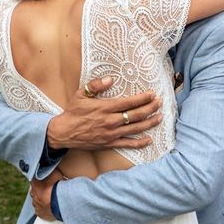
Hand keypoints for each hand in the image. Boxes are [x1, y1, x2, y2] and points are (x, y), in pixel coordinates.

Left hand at [30, 170, 63, 220]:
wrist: (61, 202)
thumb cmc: (58, 187)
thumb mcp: (55, 173)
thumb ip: (51, 169)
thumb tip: (48, 164)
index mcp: (35, 184)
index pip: (34, 179)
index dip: (39, 179)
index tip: (44, 180)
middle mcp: (33, 194)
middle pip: (35, 191)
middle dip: (40, 190)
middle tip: (49, 189)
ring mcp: (36, 204)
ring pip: (37, 201)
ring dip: (42, 199)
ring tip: (51, 199)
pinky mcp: (39, 213)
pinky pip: (40, 210)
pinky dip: (44, 208)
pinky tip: (50, 207)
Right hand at [47, 76, 161, 150]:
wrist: (63, 132)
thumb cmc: (73, 112)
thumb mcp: (81, 94)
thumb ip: (96, 85)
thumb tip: (111, 79)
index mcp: (105, 108)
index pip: (129, 102)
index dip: (143, 98)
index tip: (152, 94)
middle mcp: (110, 121)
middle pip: (136, 115)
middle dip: (150, 108)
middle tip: (160, 103)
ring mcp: (111, 134)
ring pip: (136, 128)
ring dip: (150, 123)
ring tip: (160, 117)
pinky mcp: (109, 143)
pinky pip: (128, 144)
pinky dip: (140, 143)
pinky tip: (149, 140)